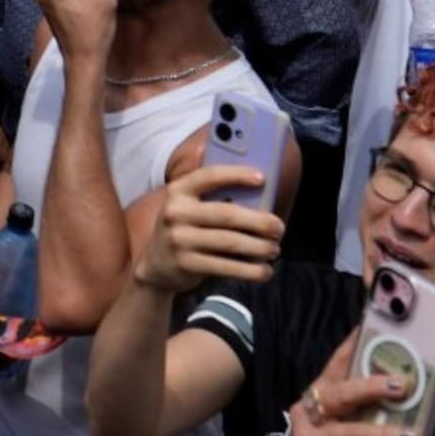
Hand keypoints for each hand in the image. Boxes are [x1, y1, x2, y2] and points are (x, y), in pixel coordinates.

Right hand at [140, 163, 286, 293]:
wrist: (155, 265)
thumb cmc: (184, 228)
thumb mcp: (186, 205)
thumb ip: (207, 188)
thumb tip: (226, 164)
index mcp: (178, 191)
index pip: (209, 176)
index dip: (236, 175)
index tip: (263, 178)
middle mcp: (175, 213)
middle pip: (227, 214)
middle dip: (259, 222)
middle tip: (279, 228)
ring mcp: (179, 240)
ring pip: (230, 243)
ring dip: (259, 248)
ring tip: (274, 250)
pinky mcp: (186, 265)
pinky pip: (225, 267)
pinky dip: (250, 270)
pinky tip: (264, 271)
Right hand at [282, 335, 420, 435]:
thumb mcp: (352, 428)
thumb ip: (370, 411)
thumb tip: (413, 394)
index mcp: (321, 394)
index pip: (337, 362)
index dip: (353, 342)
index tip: (371, 324)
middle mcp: (310, 411)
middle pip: (340, 393)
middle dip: (370, 387)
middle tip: (400, 386)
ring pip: (350, 432)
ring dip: (383, 435)